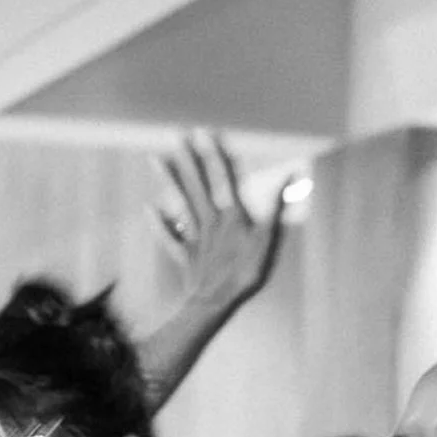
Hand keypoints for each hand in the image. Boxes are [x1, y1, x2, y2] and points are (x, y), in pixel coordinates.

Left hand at [158, 131, 286, 316]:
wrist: (215, 303)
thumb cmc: (244, 273)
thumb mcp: (267, 240)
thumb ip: (275, 208)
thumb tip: (289, 177)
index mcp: (231, 215)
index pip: (222, 178)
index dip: (213, 155)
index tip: (204, 133)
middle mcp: (209, 221)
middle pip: (196, 185)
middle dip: (187, 159)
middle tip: (176, 135)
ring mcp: (193, 237)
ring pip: (178, 203)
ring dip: (167, 181)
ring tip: (154, 159)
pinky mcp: (184, 254)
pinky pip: (168, 236)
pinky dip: (157, 223)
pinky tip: (147, 207)